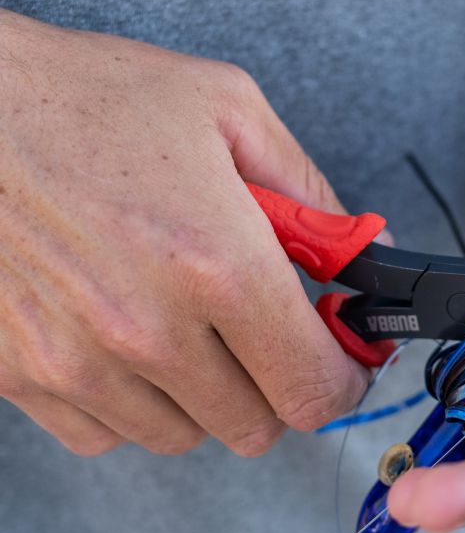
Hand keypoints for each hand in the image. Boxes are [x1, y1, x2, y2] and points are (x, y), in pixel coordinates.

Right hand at [0, 9, 367, 456]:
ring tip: (193, 323)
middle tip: (270, 331)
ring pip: (184, 436)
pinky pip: (105, 434)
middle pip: (257, 425)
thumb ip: (310, 193)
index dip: (343, 379)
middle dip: (279, 381)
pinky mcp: (20, 376)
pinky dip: (135, 403)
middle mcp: (148, 328)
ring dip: (207, 395)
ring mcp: (77, 362)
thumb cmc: (91, 96)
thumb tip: (362, 253)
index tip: (346, 358)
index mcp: (216, 262)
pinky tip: (132, 341)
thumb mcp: (230, 110)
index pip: (312, 386)